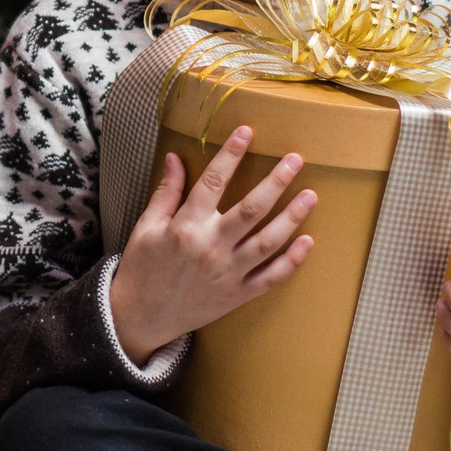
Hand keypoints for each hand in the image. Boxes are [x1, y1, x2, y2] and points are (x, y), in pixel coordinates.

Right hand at [106, 126, 316, 363]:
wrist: (140, 318)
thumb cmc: (142, 268)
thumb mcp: (146, 226)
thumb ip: (166, 192)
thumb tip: (176, 157)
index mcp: (186, 227)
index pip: (213, 182)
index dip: (231, 154)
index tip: (247, 132)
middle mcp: (211, 248)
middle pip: (252, 209)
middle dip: (276, 182)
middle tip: (296, 159)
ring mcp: (228, 273)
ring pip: (268, 242)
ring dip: (292, 217)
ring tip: (311, 195)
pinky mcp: (237, 295)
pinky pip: (271, 278)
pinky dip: (292, 261)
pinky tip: (308, 241)